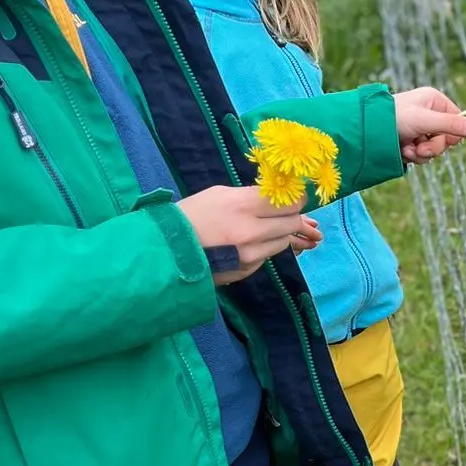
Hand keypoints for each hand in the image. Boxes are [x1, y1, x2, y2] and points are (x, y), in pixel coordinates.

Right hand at [177, 186, 322, 283]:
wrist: (167, 250)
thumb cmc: (191, 215)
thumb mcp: (220, 195)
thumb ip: (251, 196)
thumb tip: (280, 198)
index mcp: (244, 206)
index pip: (287, 202)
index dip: (297, 199)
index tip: (298, 198)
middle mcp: (252, 232)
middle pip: (292, 223)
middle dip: (295, 217)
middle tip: (294, 215)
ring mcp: (251, 255)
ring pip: (283, 241)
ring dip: (283, 234)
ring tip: (281, 228)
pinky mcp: (247, 270)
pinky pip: (268, 255)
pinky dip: (268, 248)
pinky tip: (264, 242)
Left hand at [393, 86, 465, 162]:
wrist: (365, 130)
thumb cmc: (393, 117)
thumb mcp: (425, 120)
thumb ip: (452, 125)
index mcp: (435, 101)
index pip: (457, 120)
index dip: (451, 134)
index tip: (440, 138)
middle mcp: (429, 113)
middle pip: (446, 138)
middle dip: (432, 147)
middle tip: (419, 148)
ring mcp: (420, 129)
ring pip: (434, 149)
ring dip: (422, 154)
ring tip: (407, 150)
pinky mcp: (411, 141)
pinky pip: (422, 154)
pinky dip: (413, 156)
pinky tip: (402, 152)